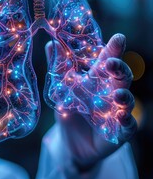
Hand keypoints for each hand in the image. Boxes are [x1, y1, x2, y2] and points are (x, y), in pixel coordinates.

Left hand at [45, 34, 136, 169]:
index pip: (106, 61)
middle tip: (111, 63)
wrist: (71, 140)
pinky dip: (126, 120)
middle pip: (120, 77)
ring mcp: (116, 110)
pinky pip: (128, 124)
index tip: (118, 38)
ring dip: (124, 95)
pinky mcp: (120, 130)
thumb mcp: (61, 89)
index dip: (113, 50)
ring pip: (127, 99)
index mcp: (97, 80)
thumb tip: (50, 44)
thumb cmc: (70, 110)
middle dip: (119, 68)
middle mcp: (110, 92)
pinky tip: (121, 117)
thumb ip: (59, 68)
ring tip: (118, 94)